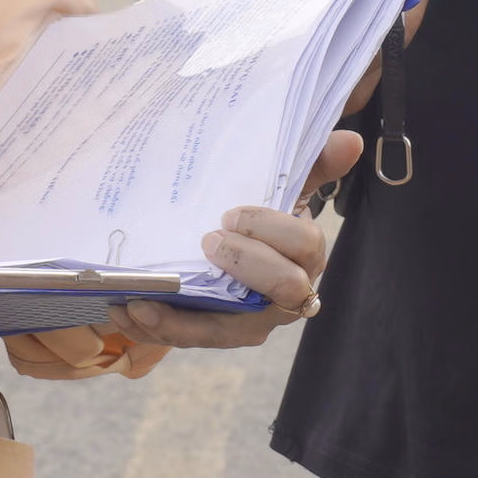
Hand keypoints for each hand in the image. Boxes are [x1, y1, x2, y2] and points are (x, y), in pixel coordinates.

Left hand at [110, 173, 348, 349]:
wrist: (230, 253)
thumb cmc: (261, 220)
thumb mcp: (283, 189)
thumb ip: (312, 165)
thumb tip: (351, 139)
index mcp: (305, 256)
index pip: (307, 245)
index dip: (272, 229)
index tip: (231, 213)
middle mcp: (285, 296)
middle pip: (284, 289)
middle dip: (246, 265)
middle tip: (206, 242)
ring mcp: (248, 322)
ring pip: (225, 330)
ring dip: (180, 318)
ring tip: (140, 299)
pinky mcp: (213, 334)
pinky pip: (186, 338)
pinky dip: (155, 326)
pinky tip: (125, 308)